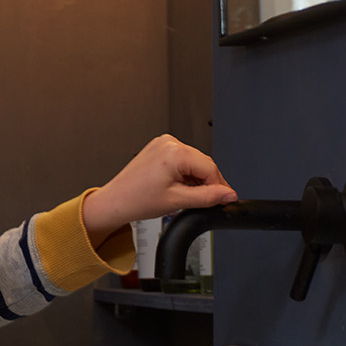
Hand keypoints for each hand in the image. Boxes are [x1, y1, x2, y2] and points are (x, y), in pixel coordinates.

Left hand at [82, 136, 236, 242]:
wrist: (117, 201)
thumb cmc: (137, 200)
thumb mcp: (178, 201)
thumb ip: (207, 197)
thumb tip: (228, 195)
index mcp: (174, 152)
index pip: (210, 168)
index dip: (220, 186)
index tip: (226, 199)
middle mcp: (169, 143)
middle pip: (204, 163)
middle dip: (209, 183)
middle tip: (210, 201)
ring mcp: (164, 143)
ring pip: (195, 162)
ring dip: (198, 179)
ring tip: (187, 196)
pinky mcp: (160, 147)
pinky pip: (184, 159)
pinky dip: (187, 173)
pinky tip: (179, 186)